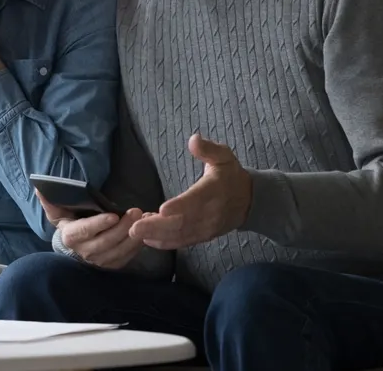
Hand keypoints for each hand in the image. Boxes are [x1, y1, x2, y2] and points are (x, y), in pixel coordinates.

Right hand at [37, 191, 144, 269]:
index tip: (113, 215)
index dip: (99, 224)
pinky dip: (138, 244)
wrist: (75, 247)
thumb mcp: (57, 212)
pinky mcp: (112, 264)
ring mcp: (99, 261)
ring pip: (119, 250)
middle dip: (123, 227)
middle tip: (136, 212)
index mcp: (71, 237)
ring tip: (144, 219)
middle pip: (106, 241)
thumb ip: (50, 201)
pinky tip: (146, 231)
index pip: (85, 231)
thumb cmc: (69, 223)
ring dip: (134, 236)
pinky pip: (127, 257)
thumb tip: (39, 187)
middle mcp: (85, 252)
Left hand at [129, 134, 252, 249]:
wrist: (248, 201)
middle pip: (183, 222)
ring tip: (135, 231)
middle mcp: (210, 213)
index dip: (180, 206)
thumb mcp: (224, 156)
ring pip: (180, 235)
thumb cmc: (230, 174)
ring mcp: (206, 227)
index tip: (162, 210)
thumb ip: (209, 149)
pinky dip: (165, 243)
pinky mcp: (202, 236)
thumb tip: (193, 139)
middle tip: (134, 228)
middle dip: (157, 227)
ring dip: (157, 235)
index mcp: (213, 190)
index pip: (197, 200)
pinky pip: (183, 242)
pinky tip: (147, 239)